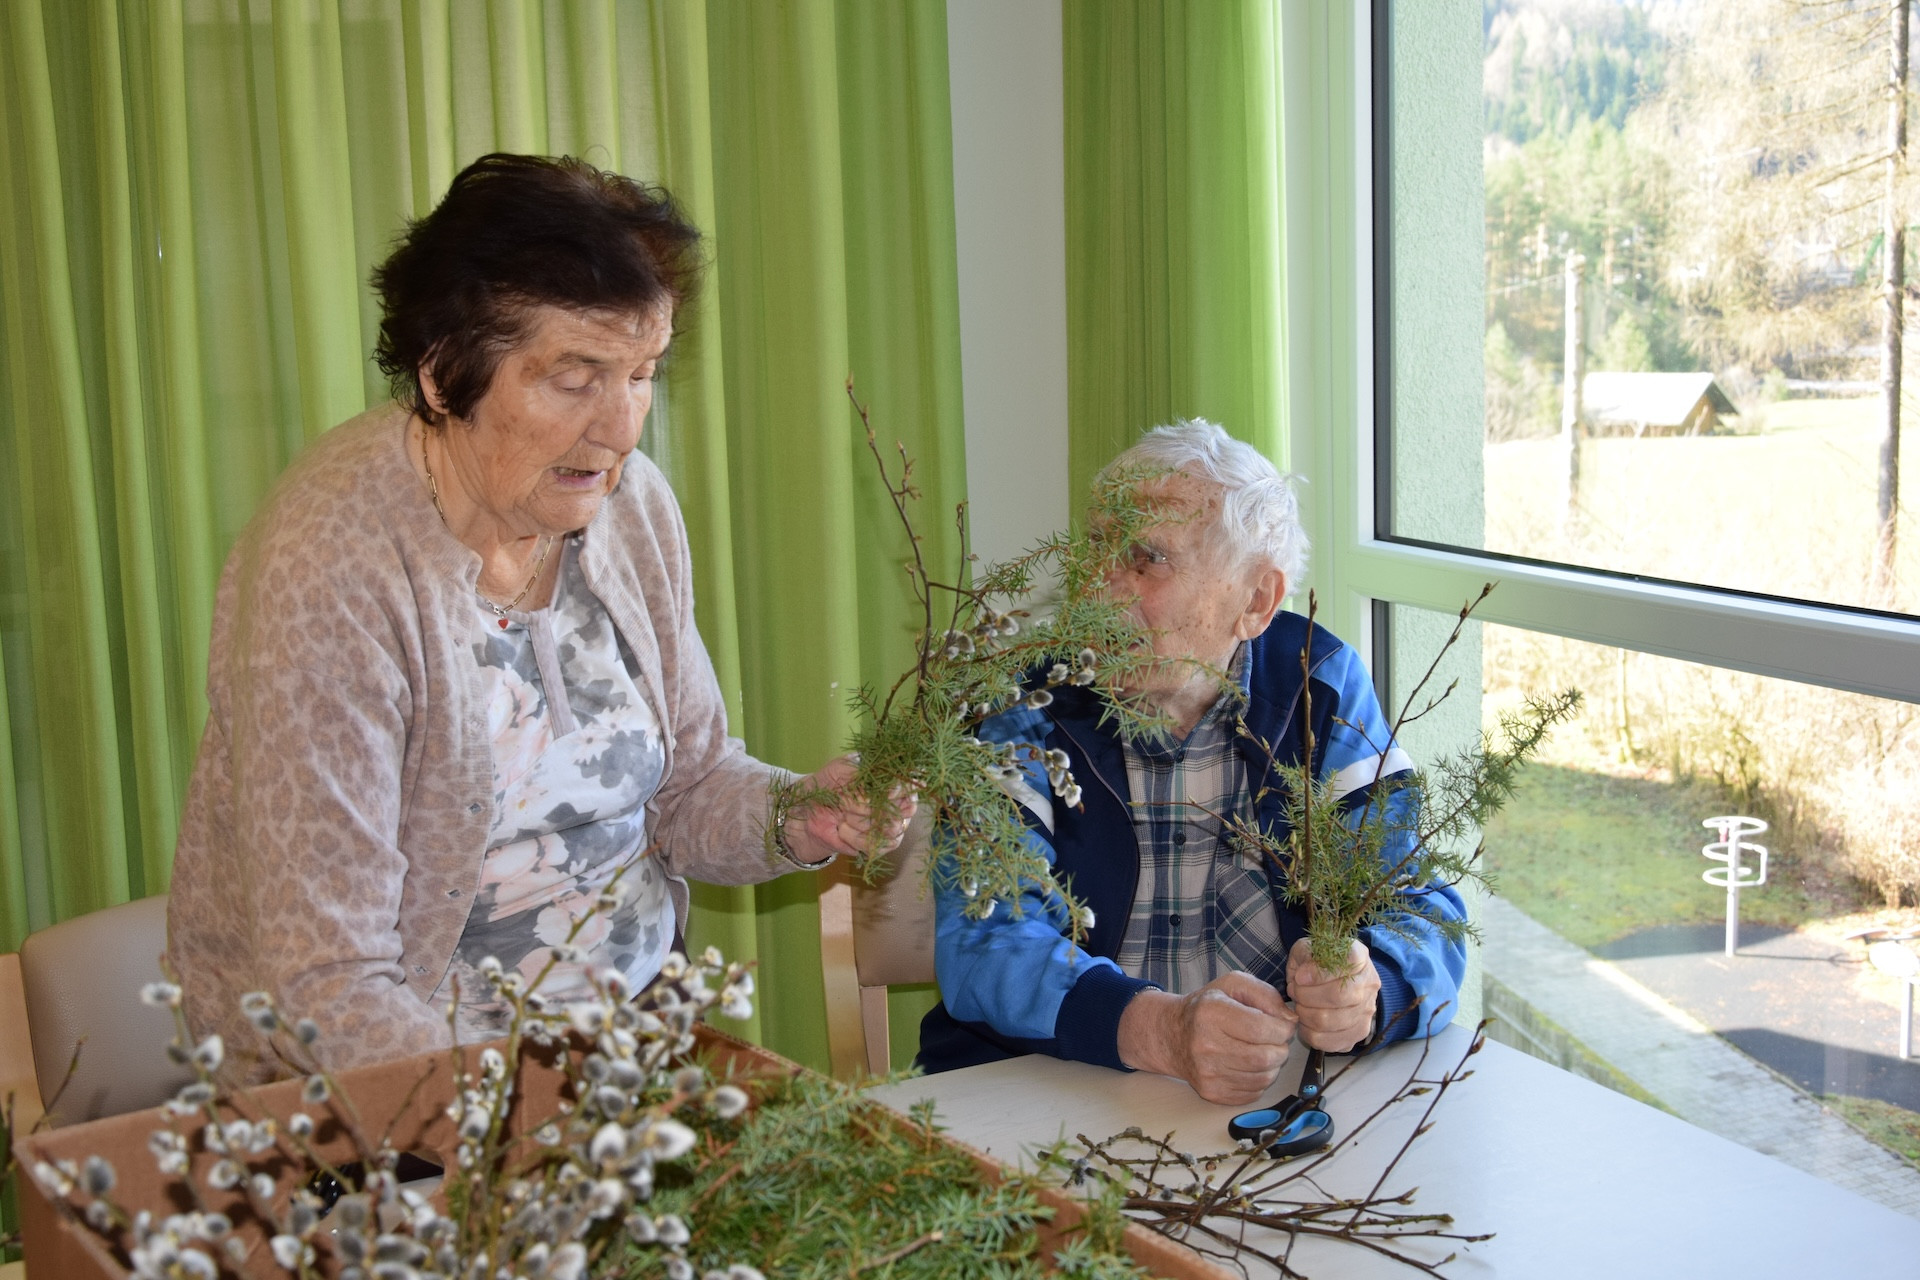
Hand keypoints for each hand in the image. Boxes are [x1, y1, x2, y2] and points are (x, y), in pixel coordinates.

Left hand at [781, 754, 917, 863]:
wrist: (808, 811)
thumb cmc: (828, 783)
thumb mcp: (842, 767)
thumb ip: (866, 769)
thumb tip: (889, 779)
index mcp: (892, 778)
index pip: (911, 785)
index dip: (901, 789)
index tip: (886, 791)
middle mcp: (898, 802)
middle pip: (903, 810)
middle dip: (869, 806)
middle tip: (844, 802)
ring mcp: (892, 825)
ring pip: (891, 829)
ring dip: (861, 822)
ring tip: (842, 816)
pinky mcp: (880, 845)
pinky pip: (878, 846)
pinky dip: (856, 839)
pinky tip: (842, 830)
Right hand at [1116, 972, 1298, 1104]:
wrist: (1172, 1035)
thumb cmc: (1207, 1007)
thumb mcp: (1233, 984)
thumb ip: (1266, 994)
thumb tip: (1290, 1021)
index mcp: (1211, 1013)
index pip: (1262, 1029)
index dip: (1282, 1028)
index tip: (1282, 1025)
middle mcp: (1206, 1045)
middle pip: (1265, 1057)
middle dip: (1280, 1049)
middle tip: (1275, 1040)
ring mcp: (1207, 1073)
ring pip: (1263, 1077)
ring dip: (1272, 1065)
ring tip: (1261, 1050)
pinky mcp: (1211, 1093)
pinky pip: (1253, 1093)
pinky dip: (1259, 1079)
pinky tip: (1249, 1065)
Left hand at [1285, 937, 1381, 1052]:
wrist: (1333, 981)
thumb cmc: (1316, 963)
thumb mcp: (1308, 948)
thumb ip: (1304, 955)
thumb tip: (1303, 978)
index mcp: (1358, 956)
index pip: (1347, 963)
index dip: (1319, 973)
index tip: (1300, 976)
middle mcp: (1369, 983)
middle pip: (1338, 996)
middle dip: (1307, 996)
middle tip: (1295, 992)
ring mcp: (1367, 1010)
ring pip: (1331, 1021)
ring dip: (1305, 1015)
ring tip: (1300, 1006)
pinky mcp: (1359, 1033)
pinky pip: (1330, 1042)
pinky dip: (1310, 1033)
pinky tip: (1306, 1022)